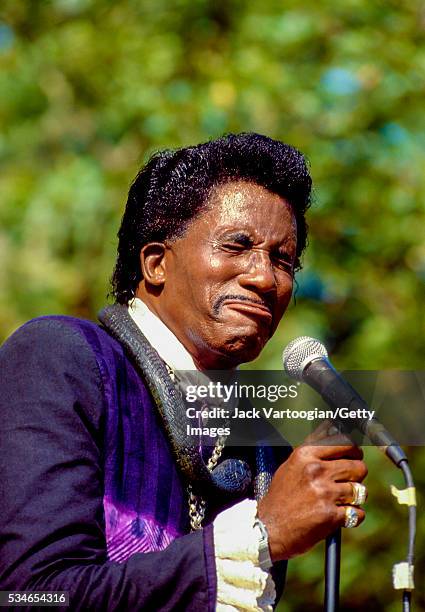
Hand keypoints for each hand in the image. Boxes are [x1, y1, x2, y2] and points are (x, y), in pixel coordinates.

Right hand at [257, 424, 367, 560]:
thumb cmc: (280, 497)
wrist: (268, 528)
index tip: (354, 457)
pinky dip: (352, 517)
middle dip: (357, 475)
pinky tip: (340, 517)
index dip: (354, 452)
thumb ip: (313, 451)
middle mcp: (315, 471)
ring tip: (341, 501)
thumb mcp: (291, 466)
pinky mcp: (330, 516)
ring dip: (354, 498)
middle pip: (358, 467)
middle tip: (350, 481)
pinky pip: (358, 513)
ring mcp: (324, 493)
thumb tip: (333, 429)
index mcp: (305, 455)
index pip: (344, 444)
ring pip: (360, 491)